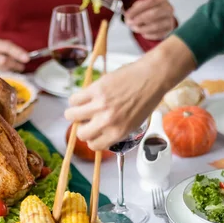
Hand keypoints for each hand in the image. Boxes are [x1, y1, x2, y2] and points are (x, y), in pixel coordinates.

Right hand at [0, 38, 28, 71]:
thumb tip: (26, 57)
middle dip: (15, 64)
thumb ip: (14, 51)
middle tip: (21, 67)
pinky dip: (6, 76)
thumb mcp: (6, 49)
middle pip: (3, 60)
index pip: (7, 47)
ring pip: (1, 70)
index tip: (27, 58)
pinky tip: (8, 74)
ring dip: (11, 71)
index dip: (18, 53)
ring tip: (14, 69)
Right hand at [65, 36, 194, 149]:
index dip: (92, 139)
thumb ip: (116, 130)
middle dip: (83, 128)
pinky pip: (74, 99)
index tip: (94, 132)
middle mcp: (107, 122)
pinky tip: (84, 97)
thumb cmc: (147, 98)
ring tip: (81, 108)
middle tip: (87, 120)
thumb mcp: (134, 123)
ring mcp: (99, 105)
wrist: (152, 77)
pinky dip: (76, 99)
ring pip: (71, 116)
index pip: (94, 145)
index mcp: (118, 132)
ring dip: (74, 114)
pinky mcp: (95, 90)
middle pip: (81, 134)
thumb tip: (99, 132)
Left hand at [125, 0, 176, 39]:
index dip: (138, 9)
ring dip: (142, 28)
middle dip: (140, 19)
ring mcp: (170, 20)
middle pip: (154, 13)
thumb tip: (128, 18)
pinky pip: (157, 34)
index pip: (150, 2)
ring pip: (156, 26)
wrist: (160, 19)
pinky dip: (148, 35)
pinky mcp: (169, 31)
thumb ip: (134, 10)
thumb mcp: (141, 6)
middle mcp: (168, 8)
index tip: (128, 15)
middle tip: (130, 23)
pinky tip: (143, 33)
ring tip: (135, 29)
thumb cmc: (149, 10)